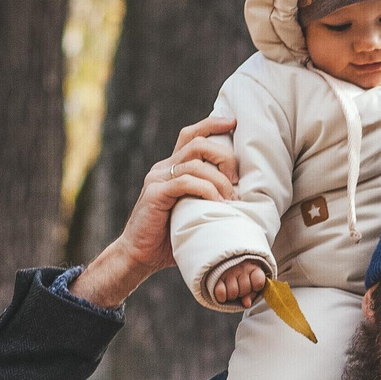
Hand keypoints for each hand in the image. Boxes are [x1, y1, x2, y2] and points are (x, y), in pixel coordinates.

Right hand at [72, 118, 240, 307]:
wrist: (139, 256)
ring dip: (219, 179)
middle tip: (236, 179)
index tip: (233, 123)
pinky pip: (186, 182)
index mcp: (171, 168)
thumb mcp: (194, 212)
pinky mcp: (156, 193)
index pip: (191, 135)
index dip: (212, 124)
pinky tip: (217, 203)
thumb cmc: (170, 238)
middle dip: (224, 157)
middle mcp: (163, 168)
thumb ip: (209, 199)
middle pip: (198, 143)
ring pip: (195, 163)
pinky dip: (207, 190)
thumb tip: (241, 198)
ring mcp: (158, 179)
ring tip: (231, 199)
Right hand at [213, 260, 267, 307]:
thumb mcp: (251, 284)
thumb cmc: (241, 278)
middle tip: (238, 287)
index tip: (252, 286)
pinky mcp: (214, 276)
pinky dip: (222, 296)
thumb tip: (247, 304)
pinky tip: (223, 294)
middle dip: (242, 292)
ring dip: (231, 295)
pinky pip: (220, 292)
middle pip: (245, 289)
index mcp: (252, 268)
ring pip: (233, 293)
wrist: (222, 264)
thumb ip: (251, 294)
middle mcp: (240, 267)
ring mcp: (227, 271)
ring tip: (230, 289)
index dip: (255, 288)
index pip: (258, 282)